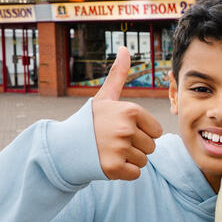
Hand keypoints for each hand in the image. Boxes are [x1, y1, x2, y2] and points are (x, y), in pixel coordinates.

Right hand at [91, 47, 162, 179]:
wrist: (64, 146)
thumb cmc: (90, 121)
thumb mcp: (105, 96)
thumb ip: (118, 74)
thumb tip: (125, 48)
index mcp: (129, 110)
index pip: (156, 131)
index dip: (142, 132)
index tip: (122, 129)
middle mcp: (126, 129)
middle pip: (151, 147)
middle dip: (136, 147)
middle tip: (114, 142)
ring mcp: (120, 149)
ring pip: (144, 161)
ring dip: (130, 160)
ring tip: (110, 151)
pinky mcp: (114, 168)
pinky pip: (135, 173)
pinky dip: (124, 172)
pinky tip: (109, 162)